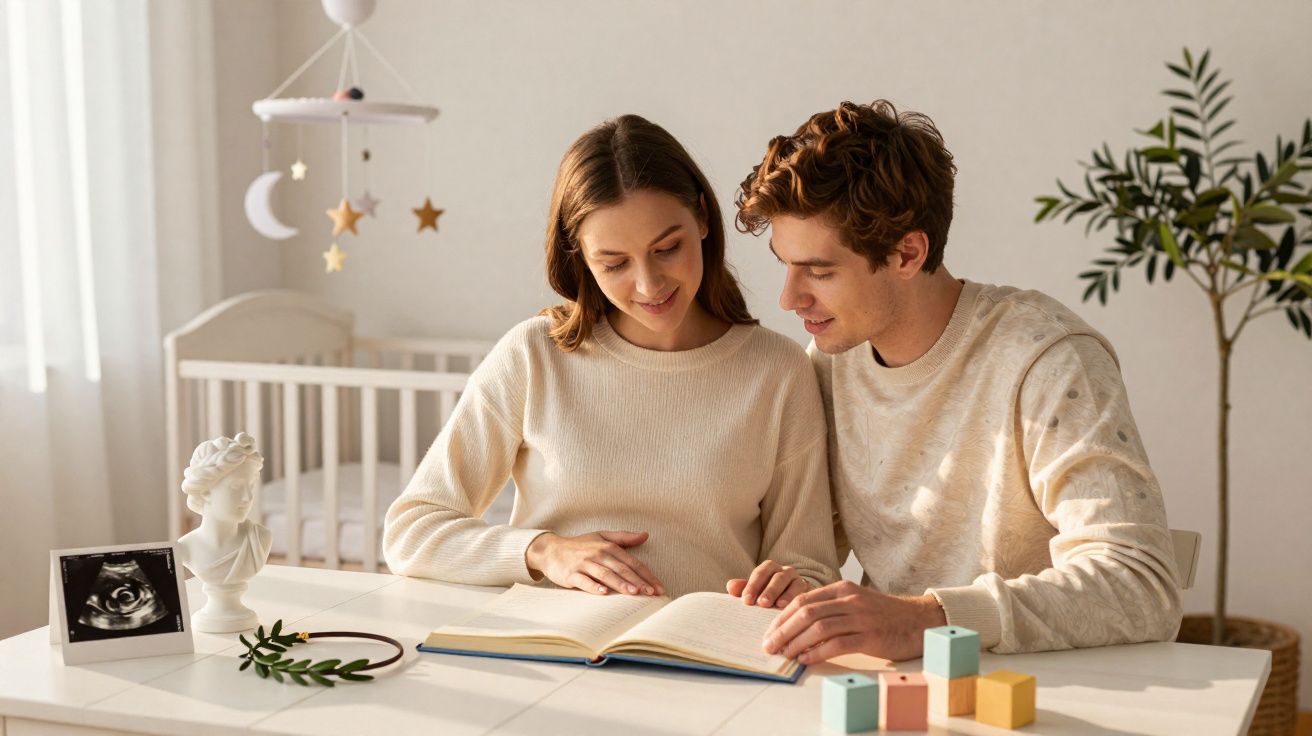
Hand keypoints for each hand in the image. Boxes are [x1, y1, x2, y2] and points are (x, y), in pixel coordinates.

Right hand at [525, 531, 664, 595]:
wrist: (551, 550)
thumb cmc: (580, 545)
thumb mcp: (601, 536)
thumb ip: (624, 537)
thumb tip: (645, 535)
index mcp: (608, 546)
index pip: (632, 562)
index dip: (646, 575)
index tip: (659, 587)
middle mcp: (598, 554)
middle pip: (622, 569)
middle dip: (639, 581)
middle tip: (652, 593)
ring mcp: (584, 564)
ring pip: (606, 575)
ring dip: (621, 584)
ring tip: (635, 593)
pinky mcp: (571, 574)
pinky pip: (584, 581)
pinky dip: (594, 587)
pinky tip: (604, 593)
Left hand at [725, 560, 808, 608]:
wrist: (797, 600)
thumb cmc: (772, 597)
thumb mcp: (757, 592)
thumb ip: (744, 589)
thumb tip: (730, 586)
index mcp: (771, 569)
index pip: (761, 572)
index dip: (753, 585)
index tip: (746, 600)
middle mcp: (786, 572)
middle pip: (777, 577)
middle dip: (769, 590)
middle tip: (761, 603)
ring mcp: (800, 580)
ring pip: (793, 584)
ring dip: (785, 595)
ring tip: (778, 606)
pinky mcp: (811, 591)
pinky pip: (806, 594)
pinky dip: (798, 601)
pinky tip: (793, 610)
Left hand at [761, 580, 946, 663]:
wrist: (919, 620)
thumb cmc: (883, 615)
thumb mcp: (855, 603)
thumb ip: (830, 609)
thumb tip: (798, 629)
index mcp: (842, 589)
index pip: (802, 600)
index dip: (781, 617)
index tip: (769, 632)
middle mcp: (849, 600)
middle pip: (805, 612)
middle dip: (782, 630)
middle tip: (769, 645)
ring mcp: (860, 617)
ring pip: (818, 627)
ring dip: (796, 642)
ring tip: (784, 654)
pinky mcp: (870, 636)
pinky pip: (837, 643)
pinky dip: (818, 652)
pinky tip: (806, 659)